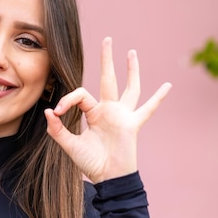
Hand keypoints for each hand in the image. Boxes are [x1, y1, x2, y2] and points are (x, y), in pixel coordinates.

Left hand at [45, 37, 170, 183]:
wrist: (107, 178)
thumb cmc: (90, 163)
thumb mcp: (70, 145)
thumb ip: (58, 129)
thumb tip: (50, 111)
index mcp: (93, 113)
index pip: (80, 95)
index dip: (67, 100)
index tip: (58, 113)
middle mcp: (109, 110)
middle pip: (108, 79)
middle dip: (107, 60)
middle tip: (108, 39)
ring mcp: (122, 115)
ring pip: (130, 88)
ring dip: (132, 70)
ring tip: (132, 52)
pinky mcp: (132, 124)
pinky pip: (147, 109)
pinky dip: (158, 99)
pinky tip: (168, 86)